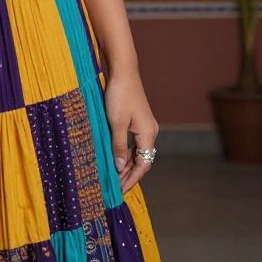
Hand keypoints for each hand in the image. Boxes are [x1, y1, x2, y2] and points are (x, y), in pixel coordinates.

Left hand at [103, 67, 158, 193]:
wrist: (123, 71)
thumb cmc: (119, 95)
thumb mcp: (116, 123)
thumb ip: (118, 146)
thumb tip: (118, 166)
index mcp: (148, 134)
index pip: (143, 164)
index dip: (132, 178)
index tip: (120, 189)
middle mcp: (150, 132)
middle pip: (141, 160)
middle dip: (128, 173)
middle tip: (114, 185)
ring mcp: (144, 126)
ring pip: (136, 151)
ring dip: (125, 163)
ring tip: (112, 175)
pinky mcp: (137, 120)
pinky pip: (132, 142)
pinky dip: (124, 151)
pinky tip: (113, 156)